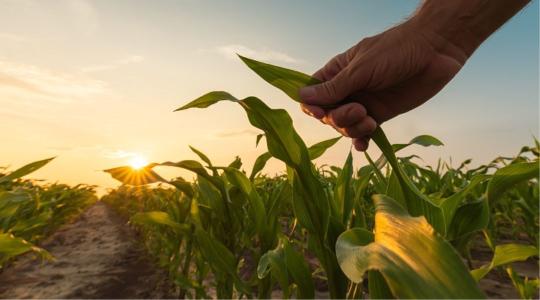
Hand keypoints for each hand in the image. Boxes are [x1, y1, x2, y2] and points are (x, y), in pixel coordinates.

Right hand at [300, 21, 467, 150]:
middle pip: (327, 114)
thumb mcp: (362, 69)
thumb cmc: (396, 51)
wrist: (435, 51)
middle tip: (359, 110)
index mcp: (337, 72)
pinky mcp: (380, 115)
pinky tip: (364, 145)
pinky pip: (363, 133)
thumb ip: (334, 87)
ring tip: (370, 122)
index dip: (312, 106)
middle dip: (339, 118)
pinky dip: (361, 140)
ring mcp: (363, 103)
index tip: (319, 112)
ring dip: (352, 129)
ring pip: (344, 126)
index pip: (312, 94)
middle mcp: (347, 89)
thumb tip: (302, 98)